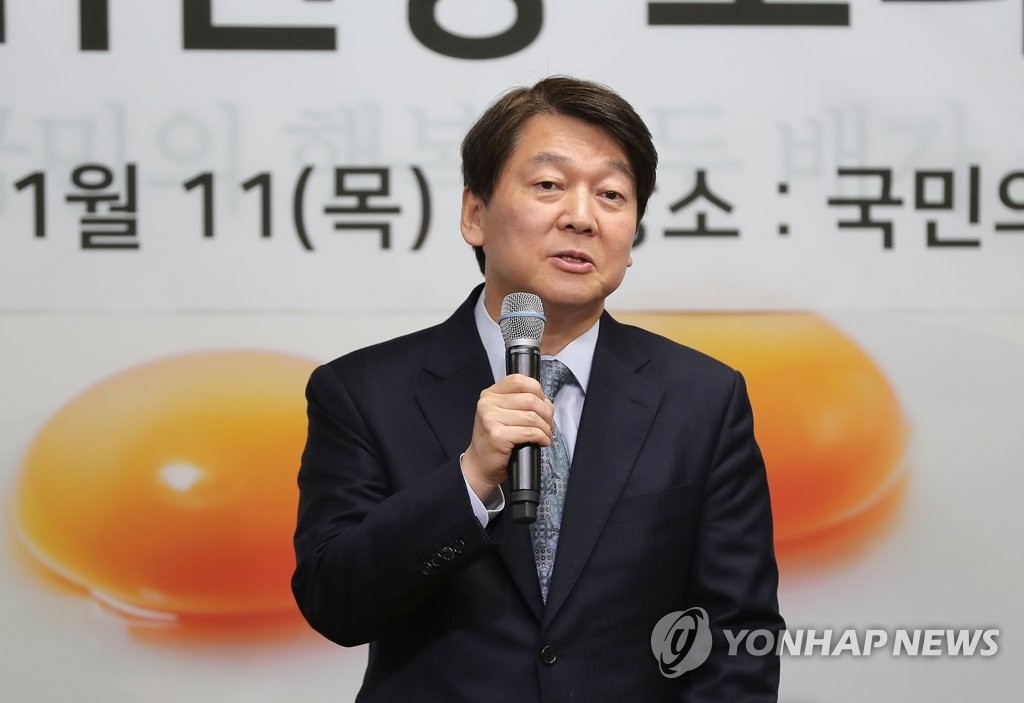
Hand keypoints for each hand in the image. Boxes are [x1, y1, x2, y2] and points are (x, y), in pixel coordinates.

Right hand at [462, 373, 553, 500]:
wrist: (479, 465)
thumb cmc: (494, 440)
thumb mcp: (502, 414)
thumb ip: (519, 402)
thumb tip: (546, 402)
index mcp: (490, 394)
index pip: (519, 380)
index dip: (537, 391)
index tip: (542, 404)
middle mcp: (487, 404)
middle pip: (530, 399)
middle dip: (546, 413)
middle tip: (548, 425)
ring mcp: (490, 419)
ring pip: (532, 417)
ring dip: (545, 428)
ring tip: (545, 435)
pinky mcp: (497, 436)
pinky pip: (530, 432)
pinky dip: (541, 438)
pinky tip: (541, 442)